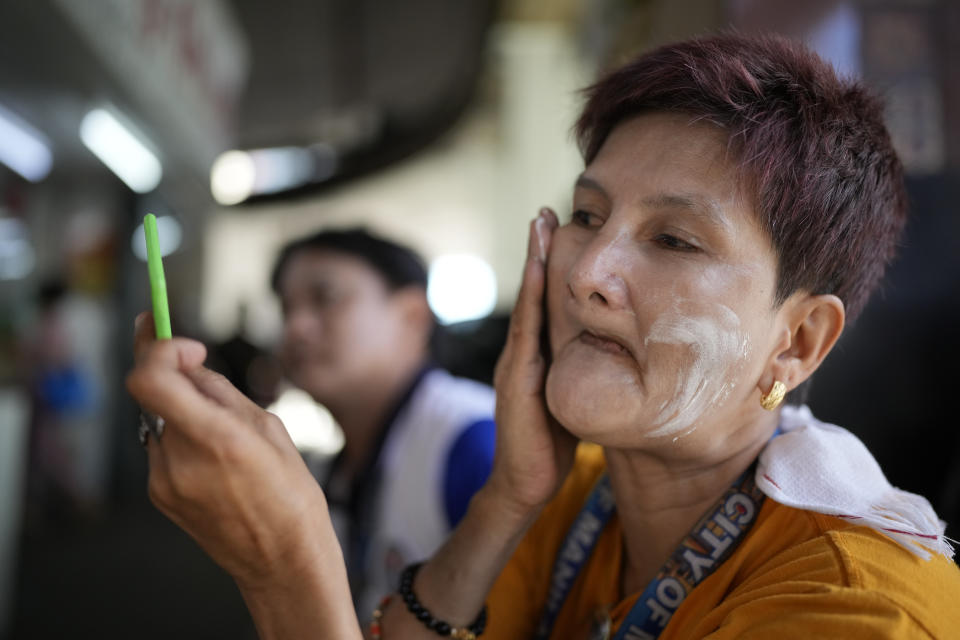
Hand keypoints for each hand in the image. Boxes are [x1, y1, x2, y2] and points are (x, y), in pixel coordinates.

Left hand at [125, 313, 335, 591]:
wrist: (281, 559)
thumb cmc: (290, 497)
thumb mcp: (270, 430)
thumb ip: (222, 394)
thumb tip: (191, 366)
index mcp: (217, 439)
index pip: (151, 379)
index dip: (157, 347)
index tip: (181, 342)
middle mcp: (181, 460)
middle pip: (151, 393)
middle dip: (171, 370)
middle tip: (188, 356)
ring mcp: (164, 481)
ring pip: (156, 419)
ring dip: (178, 407)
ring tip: (220, 427)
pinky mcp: (159, 495)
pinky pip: (161, 447)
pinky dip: (180, 436)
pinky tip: (213, 456)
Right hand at [488, 207, 577, 513]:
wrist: (524, 485)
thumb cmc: (552, 446)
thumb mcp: (572, 398)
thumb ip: (584, 373)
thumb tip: (614, 353)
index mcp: (537, 357)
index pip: (544, 303)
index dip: (549, 267)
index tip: (560, 229)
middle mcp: (521, 353)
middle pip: (531, 293)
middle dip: (537, 251)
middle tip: (545, 211)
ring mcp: (515, 363)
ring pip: (526, 303)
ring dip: (531, 263)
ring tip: (538, 226)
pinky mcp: (517, 379)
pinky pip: (524, 331)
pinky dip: (529, 298)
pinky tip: (534, 272)